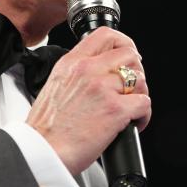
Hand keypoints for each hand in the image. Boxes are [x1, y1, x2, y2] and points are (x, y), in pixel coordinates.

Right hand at [26, 27, 150, 175]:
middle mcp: (87, 70)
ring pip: (140, 79)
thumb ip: (75, 74)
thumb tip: (98, 75)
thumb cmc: (46, 128)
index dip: (124, 43)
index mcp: (71, 63)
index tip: (128, 56)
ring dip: (140, 95)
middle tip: (131, 89)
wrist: (42, 151)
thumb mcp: (54, 86)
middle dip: (136, 72)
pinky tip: (133, 124)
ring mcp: (103, 88)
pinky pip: (144, 103)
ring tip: (130, 110)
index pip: (105, 35)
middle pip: (130, 55)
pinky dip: (143, 116)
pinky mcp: (116, 110)